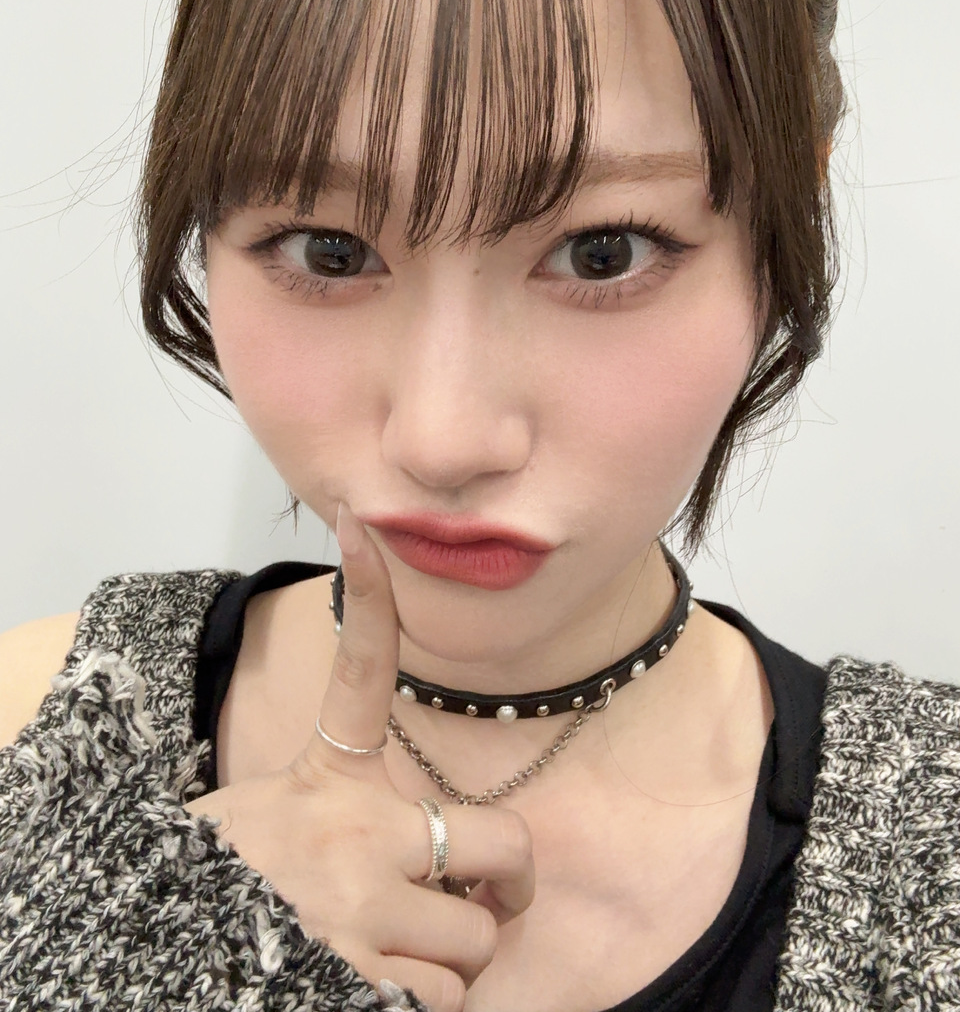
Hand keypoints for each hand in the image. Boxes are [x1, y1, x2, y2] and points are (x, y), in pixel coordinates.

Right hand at [184, 502, 534, 1011]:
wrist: (161, 944)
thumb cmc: (240, 886)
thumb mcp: (282, 814)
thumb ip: (354, 810)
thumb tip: (439, 848)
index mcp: (330, 781)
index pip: (360, 667)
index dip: (369, 591)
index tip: (362, 524)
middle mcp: (358, 839)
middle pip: (506, 853)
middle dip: (506, 888)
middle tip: (486, 898)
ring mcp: (362, 917)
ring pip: (476, 949)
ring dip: (449, 962)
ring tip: (395, 951)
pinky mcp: (357, 988)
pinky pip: (445, 1007)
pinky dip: (422, 1005)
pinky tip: (375, 986)